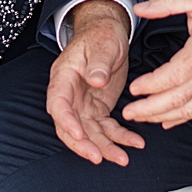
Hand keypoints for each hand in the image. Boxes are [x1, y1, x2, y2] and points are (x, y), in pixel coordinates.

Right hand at [46, 0, 142, 165]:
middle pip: (70, 126)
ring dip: (105, 147)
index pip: (58, 104)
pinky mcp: (98, 110)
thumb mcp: (102, 44)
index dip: (66, 121)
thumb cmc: (101, 35)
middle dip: (84, 144)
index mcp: (63, 77)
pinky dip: (119, 138)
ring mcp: (83, 105)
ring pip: (90, 133)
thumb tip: (95, 80)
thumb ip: (98, 63)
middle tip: (100, 157)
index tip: (79, 135)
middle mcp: (70, 95)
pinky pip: (106, 129)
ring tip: (123, 158)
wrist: (108, 33)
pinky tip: (134, 143)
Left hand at [123, 0, 191, 128]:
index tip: (134, 88)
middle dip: (151, 109)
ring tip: (142, 117)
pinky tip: (168, 120)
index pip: (175, 76)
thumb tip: (140, 8)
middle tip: (129, 112)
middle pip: (180, 98)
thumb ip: (165, 2)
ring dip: (164, 116)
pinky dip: (184, 116)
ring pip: (191, 107)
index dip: (152, 85)